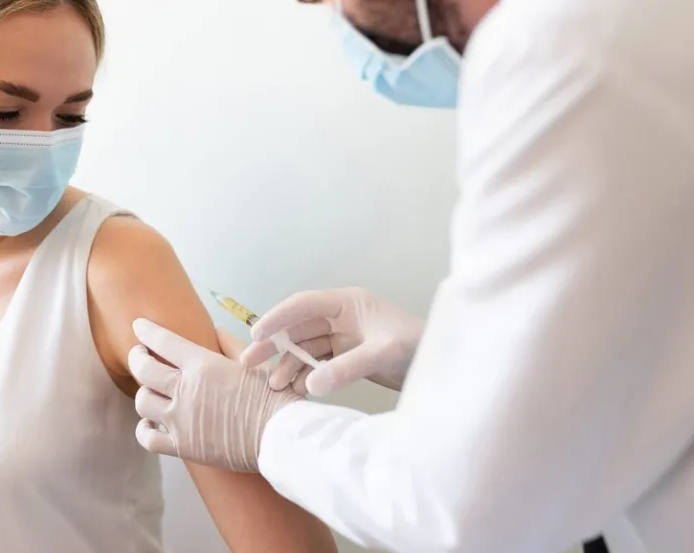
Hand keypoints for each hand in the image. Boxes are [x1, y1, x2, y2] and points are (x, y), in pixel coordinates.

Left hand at [128, 319, 300, 472]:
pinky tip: (152, 422)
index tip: (139, 326)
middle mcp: (186, 390)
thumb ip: (229, 344)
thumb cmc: (272, 397)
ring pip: (142, 401)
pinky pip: (147, 437)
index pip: (162, 341)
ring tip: (151, 390)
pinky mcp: (182, 446)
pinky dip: (144, 428)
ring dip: (144, 392)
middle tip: (140, 356)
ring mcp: (181, 420)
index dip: (146, 331)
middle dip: (137, 358)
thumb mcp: (252, 362)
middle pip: (142, 368)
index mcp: (203, 365)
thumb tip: (215, 329)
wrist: (280, 436)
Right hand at [240, 287, 423, 395]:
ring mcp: (344, 337)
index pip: (303, 305)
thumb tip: (310, 385)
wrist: (445, 366)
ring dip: (288, 366)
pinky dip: (305, 376)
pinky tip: (294, 392)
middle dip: (274, 345)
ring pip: (305, 349)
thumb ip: (347, 368)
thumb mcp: (383, 353)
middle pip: (298, 327)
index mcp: (347, 303)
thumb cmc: (419, 348)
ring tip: (273, 387)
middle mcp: (342, 317)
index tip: (256, 335)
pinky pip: (318, 364)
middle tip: (248, 363)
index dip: (277, 318)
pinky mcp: (348, 357)